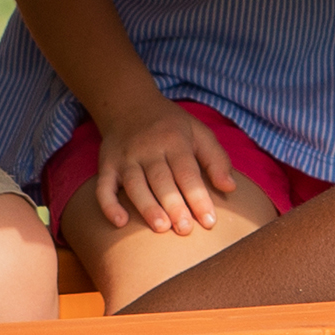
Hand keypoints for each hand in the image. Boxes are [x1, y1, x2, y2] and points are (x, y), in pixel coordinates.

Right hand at [97, 99, 239, 234]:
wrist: (129, 104)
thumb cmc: (170, 125)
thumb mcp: (198, 132)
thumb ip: (216, 159)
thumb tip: (230, 188)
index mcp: (174, 141)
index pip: (188, 173)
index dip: (199, 197)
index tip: (209, 222)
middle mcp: (148, 149)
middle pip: (161, 180)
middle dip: (174, 205)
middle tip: (185, 230)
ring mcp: (125, 157)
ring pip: (134, 184)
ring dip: (147, 207)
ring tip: (161, 228)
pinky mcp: (106, 165)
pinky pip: (103, 186)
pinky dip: (109, 205)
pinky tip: (120, 223)